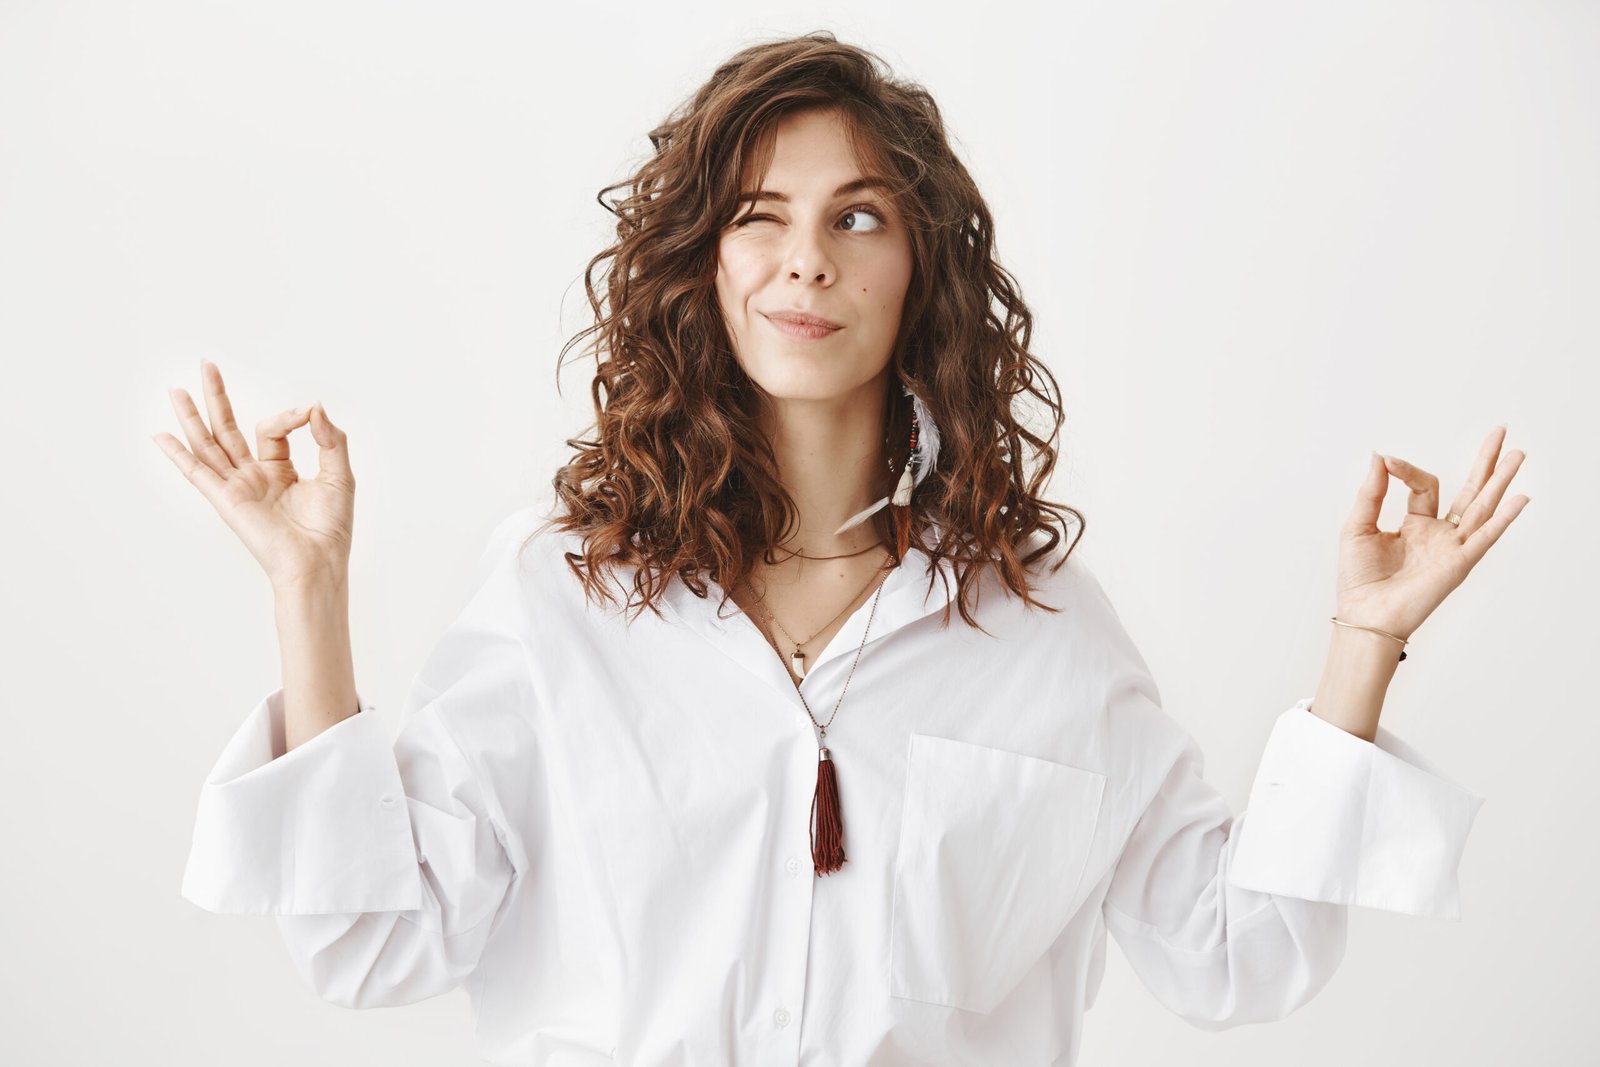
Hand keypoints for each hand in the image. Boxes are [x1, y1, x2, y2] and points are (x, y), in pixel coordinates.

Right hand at [152, 360, 356, 589]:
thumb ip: (330, 438)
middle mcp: (254, 477)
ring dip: (192, 417)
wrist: (317, 562)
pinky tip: (160, 436)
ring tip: (175, 390)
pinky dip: (178, 454)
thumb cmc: (330, 527)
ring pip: (208, 445)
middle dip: (217, 397)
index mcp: (279, 471)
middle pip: (228, 429)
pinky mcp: (227, 500)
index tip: (308, 413)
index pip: (273, 429)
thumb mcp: (339, 474)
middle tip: (207, 365)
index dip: (290, 415)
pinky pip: (197, 473)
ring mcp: (237, 487)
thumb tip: (315, 406)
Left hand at [1334, 425, 1529, 641]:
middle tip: (1501, 432)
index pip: (1424, 484)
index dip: (1406, 470)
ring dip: (1501, 480)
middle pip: (1470, 491)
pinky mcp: (1459, 562)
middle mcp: (1438, 534)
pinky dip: (1503, 518)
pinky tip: (1519, 499)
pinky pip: (1485, 537)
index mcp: (1415, 525)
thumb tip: (1379, 457)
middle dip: (1485, 463)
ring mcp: (1452, 547)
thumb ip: (1372, 492)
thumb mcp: (1358, 526)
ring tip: (1518, 453)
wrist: (1366, 612)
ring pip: (1483, 507)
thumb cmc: (1359, 577)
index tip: (1387, 461)